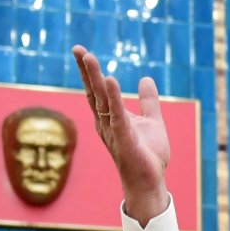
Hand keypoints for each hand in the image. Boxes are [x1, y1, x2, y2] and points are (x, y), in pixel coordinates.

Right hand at [72, 45, 170, 221]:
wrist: (150, 181)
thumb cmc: (148, 155)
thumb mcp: (151, 121)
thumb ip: (148, 101)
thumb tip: (145, 78)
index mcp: (111, 118)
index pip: (97, 91)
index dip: (89, 72)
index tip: (81, 51)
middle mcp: (107, 123)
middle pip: (94, 92)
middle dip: (87, 70)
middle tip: (78, 49)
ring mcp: (113, 131)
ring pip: (102, 100)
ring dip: (96, 78)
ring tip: (90, 57)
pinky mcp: (124, 139)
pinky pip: (117, 115)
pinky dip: (114, 98)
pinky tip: (110, 80)